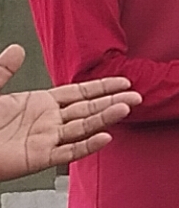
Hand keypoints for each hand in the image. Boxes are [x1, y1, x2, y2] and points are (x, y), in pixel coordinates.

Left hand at [0, 45, 138, 179]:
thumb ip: (4, 70)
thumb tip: (18, 49)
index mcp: (39, 104)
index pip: (78, 94)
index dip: (101, 87)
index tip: (123, 81)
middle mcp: (47, 122)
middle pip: (87, 110)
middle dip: (112, 102)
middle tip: (136, 96)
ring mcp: (46, 140)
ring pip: (83, 128)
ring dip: (105, 119)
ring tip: (126, 108)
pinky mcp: (40, 158)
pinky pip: (69, 152)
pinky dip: (88, 146)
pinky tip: (106, 137)